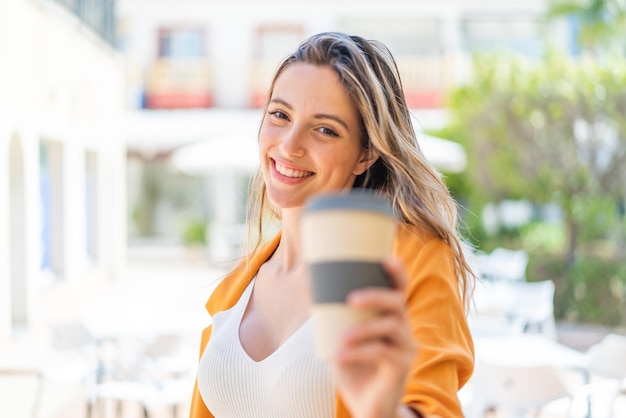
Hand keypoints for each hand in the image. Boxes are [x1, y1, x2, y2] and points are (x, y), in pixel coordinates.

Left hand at [331, 258, 417, 417]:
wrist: (365, 403)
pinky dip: (357, 353)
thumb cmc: (352, 363)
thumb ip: (327, 312)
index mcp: (390, 315)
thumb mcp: (338, 335)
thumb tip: (306, 283)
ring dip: (363, 329)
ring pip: (390, 327)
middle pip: (398, 302)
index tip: (385, 259)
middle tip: (351, 299)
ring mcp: (404, 347)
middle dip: (376, 296)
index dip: (397, 271)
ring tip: (342, 337)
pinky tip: (339, 356)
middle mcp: (403, 327)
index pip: (400, 287)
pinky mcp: (400, 368)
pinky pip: (381, 354)